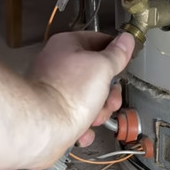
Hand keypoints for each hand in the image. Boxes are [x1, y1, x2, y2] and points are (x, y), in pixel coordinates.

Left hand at [28, 32, 134, 168]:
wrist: (44, 128)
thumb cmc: (67, 94)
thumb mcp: (103, 67)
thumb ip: (117, 54)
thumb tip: (126, 40)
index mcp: (67, 46)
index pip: (99, 41)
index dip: (115, 53)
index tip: (124, 64)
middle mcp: (58, 65)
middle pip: (96, 75)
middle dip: (108, 93)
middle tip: (108, 99)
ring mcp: (54, 90)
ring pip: (89, 99)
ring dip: (99, 112)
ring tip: (94, 117)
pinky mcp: (52, 112)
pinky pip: (76, 117)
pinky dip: (84, 127)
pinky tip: (82, 130)